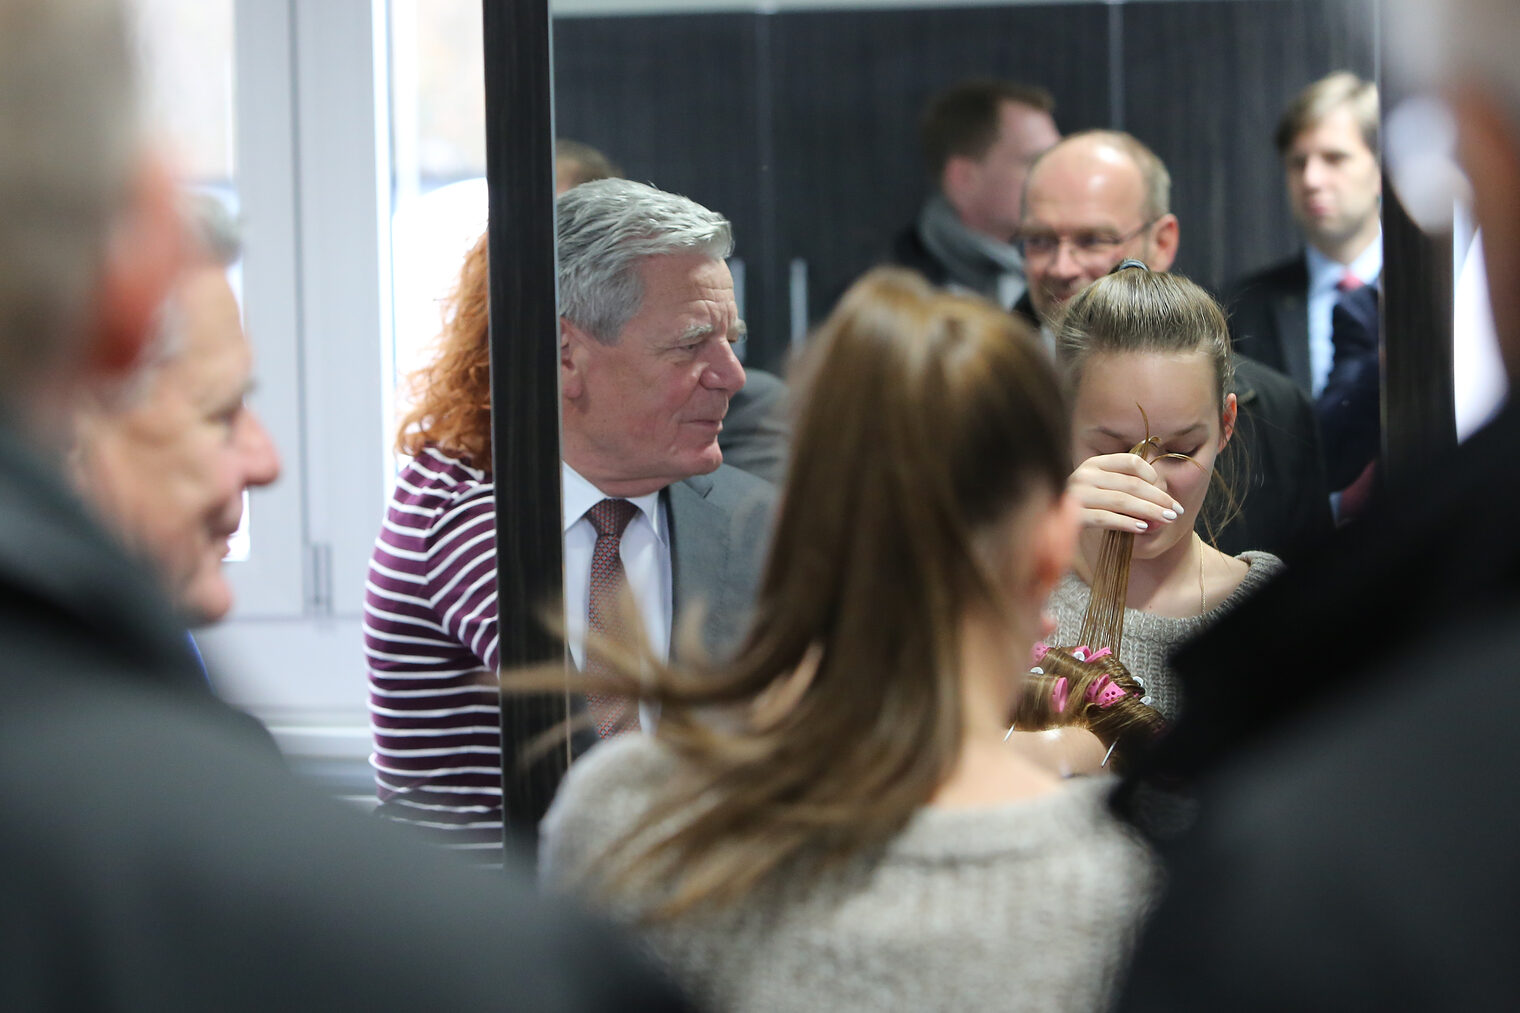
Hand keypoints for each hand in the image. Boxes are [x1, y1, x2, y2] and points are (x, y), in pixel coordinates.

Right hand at [1068, 453, 1184, 533]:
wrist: (1049, 526)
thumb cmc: (1085, 508)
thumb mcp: (1102, 491)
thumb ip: (1126, 488)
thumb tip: (1162, 497)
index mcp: (1094, 464)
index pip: (1129, 461)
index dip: (1150, 474)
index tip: (1163, 489)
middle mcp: (1084, 475)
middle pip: (1131, 484)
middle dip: (1158, 498)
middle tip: (1176, 511)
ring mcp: (1077, 494)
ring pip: (1121, 501)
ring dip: (1149, 510)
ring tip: (1166, 519)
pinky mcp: (1073, 515)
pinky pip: (1106, 518)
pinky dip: (1126, 522)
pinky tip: (1142, 528)